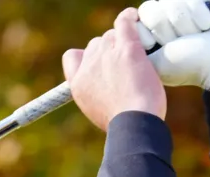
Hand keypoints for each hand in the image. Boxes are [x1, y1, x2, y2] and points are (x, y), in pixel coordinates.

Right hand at [62, 8, 167, 131]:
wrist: (134, 125)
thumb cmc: (125, 125)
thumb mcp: (100, 114)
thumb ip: (98, 96)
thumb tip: (107, 91)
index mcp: (78, 84)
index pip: (72, 57)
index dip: (87, 56)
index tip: (99, 63)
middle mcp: (89, 66)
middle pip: (96, 44)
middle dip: (110, 51)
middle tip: (127, 66)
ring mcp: (106, 55)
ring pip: (112, 36)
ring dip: (123, 42)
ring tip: (138, 57)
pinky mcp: (126, 49)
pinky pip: (124, 23)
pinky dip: (130, 18)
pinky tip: (136, 18)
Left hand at [135, 0, 209, 90]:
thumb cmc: (191, 66)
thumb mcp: (158, 63)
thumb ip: (135, 48)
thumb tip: (127, 26)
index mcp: (153, 37)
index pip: (137, 21)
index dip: (147, 33)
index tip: (160, 48)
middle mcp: (166, 23)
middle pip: (151, 10)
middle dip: (167, 29)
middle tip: (181, 43)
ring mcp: (183, 12)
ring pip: (170, 4)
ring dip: (185, 23)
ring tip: (198, 35)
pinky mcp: (198, 4)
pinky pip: (189, 0)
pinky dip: (199, 14)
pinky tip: (207, 26)